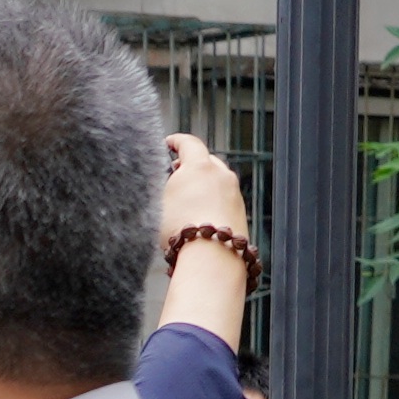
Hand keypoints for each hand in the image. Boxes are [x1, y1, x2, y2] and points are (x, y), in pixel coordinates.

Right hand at [157, 130, 249, 248]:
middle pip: (206, 161)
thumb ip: (164, 185)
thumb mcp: (158, 201)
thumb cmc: (181, 229)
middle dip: (190, 164)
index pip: (189, 143)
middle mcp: (222, 175)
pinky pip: (223, 200)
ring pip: (216, 182)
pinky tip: (199, 217)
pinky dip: (212, 202)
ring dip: (203, 185)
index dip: (176, 141)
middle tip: (175, 173)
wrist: (212, 257)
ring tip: (186, 200)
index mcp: (200, 166)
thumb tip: (168, 181)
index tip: (169, 143)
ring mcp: (234, 193)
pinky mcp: (240, 212)